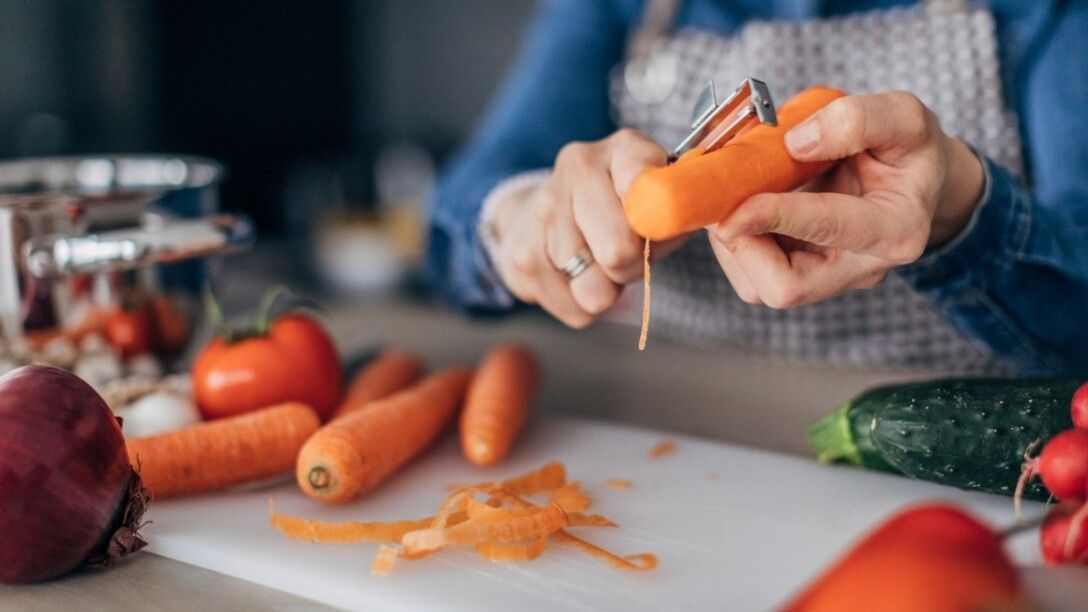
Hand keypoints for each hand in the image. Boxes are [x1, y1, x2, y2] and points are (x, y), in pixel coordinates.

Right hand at [490, 129, 683, 326]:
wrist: (539, 212)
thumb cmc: (620, 212)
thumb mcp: (660, 203)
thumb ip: (676, 215)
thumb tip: (674, 230)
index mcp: (623, 149)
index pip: (648, 190)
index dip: (658, 225)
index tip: (657, 231)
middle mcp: (578, 169)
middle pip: (619, 251)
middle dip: (631, 267)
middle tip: (629, 256)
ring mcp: (544, 210)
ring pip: (594, 287)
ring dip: (606, 288)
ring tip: (598, 262)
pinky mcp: (521, 256)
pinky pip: (574, 309)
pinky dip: (581, 304)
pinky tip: (574, 276)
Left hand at [710, 91, 984, 308]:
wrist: (912, 182)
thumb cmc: (908, 151)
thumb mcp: (905, 117)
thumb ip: (859, 120)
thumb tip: (796, 142)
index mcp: (895, 229)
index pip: (826, 229)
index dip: (774, 215)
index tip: (733, 206)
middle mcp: (861, 268)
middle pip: (784, 287)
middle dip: (743, 246)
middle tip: (726, 201)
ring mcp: (829, 280)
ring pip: (758, 287)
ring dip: (733, 243)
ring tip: (739, 195)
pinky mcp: (802, 280)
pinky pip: (752, 278)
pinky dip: (736, 243)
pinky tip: (746, 209)